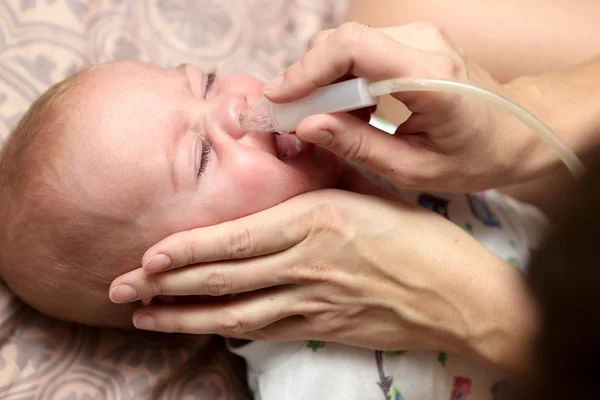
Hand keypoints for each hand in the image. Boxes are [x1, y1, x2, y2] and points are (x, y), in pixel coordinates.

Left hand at [109, 188, 535, 373]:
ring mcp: (312, 301)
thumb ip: (322, 181)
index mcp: (316, 219)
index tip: (146, 257)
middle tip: (118, 292)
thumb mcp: (371, 191)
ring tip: (143, 319)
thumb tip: (287, 159)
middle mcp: (306, 262)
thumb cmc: (420, 236)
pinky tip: (200, 329)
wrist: (459, 295)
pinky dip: (225, 329)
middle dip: (164, 287)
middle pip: (222, 278)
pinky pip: (262, 329)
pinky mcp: (321, 327)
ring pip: (233, 311)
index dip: (186, 250)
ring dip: (183, 316)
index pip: (235, 238)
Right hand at [264, 22, 548, 191]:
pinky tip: (341, 110)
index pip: (353, 49)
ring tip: (316, 119)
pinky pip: (360, 51)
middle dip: (306, 79)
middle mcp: (423, 43)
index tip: (278, 100)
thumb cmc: (475, 157)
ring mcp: (418, 36)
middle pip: (342, 42)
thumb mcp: (415, 169)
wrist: (519, 129)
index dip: (306, 70)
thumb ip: (359, 147)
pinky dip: (339, 79)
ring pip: (345, 45)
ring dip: (320, 80)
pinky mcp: (411, 40)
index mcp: (430, 77)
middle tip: (288, 119)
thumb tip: (306, 125)